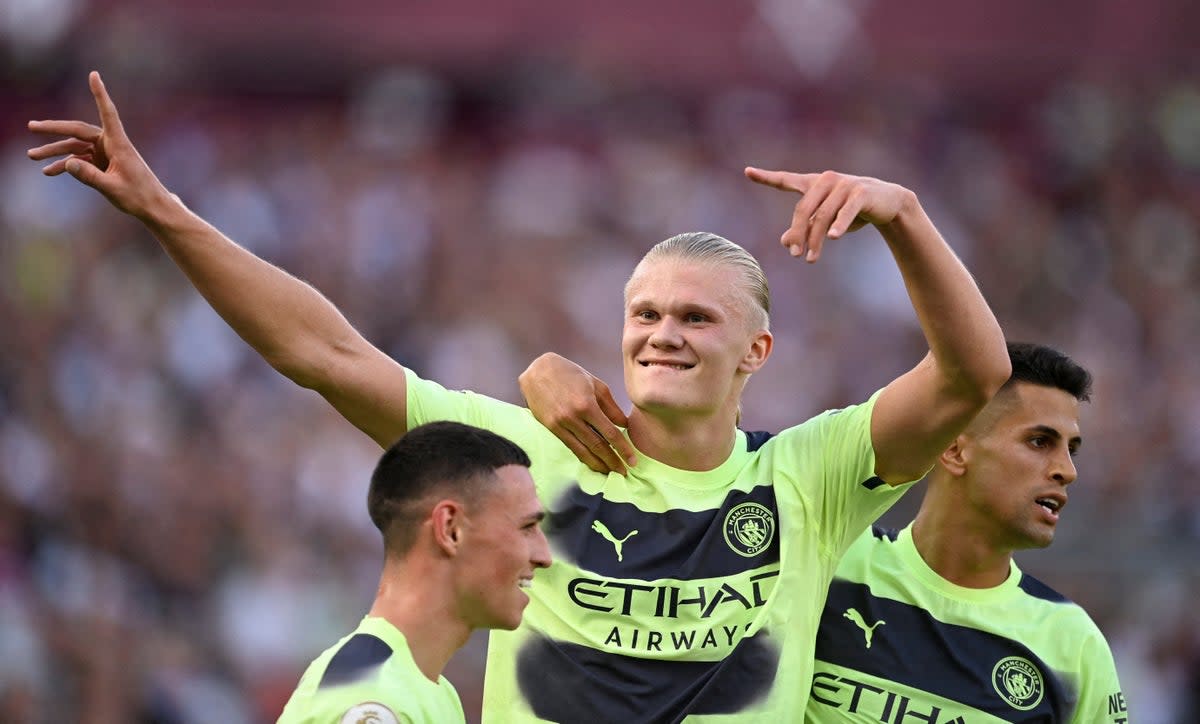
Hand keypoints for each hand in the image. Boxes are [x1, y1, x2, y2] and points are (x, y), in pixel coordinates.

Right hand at [28, 71, 169, 219]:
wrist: (152, 207)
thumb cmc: (139, 197)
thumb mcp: (112, 189)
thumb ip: (90, 177)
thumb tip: (68, 163)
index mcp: (119, 144)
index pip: (108, 113)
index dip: (100, 94)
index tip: (94, 75)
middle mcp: (111, 144)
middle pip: (78, 131)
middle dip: (54, 129)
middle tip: (31, 126)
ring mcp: (106, 153)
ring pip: (75, 147)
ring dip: (54, 151)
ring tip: (32, 156)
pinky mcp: (103, 163)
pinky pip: (80, 160)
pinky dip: (65, 165)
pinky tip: (48, 171)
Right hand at [519, 353, 635, 474]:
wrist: (537, 370)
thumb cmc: (570, 374)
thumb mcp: (595, 384)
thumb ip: (611, 407)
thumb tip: (625, 425)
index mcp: (587, 405)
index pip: (610, 433)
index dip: (623, 449)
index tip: (632, 461)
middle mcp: (573, 417)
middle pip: (597, 446)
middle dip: (612, 462)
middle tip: (624, 473)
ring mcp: (560, 424)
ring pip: (582, 451)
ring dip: (598, 464)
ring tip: (610, 473)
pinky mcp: (551, 428)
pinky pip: (570, 446)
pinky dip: (583, 457)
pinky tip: (592, 463)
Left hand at [745, 167, 912, 262]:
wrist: (889, 204)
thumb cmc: (852, 211)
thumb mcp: (826, 221)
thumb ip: (805, 228)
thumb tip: (784, 242)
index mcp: (814, 184)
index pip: (787, 180)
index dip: (767, 177)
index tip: (747, 172)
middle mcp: (826, 180)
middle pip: (804, 209)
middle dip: (798, 233)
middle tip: (794, 255)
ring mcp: (844, 185)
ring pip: (823, 216)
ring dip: (816, 239)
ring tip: (810, 259)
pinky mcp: (861, 193)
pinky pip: (846, 211)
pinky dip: (839, 224)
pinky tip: (833, 237)